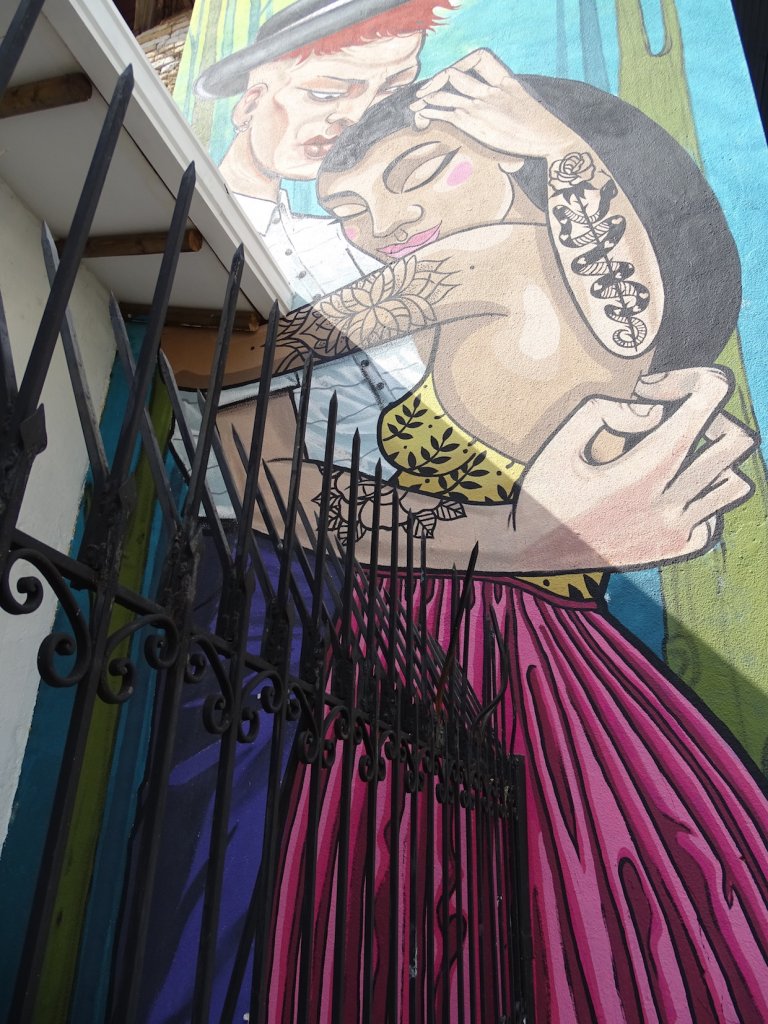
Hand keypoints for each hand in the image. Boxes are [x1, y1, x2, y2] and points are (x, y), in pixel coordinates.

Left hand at [410, 49, 578, 159]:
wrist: (550, 137)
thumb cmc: (543, 133)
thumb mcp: (526, 116)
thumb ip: (514, 125)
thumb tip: (510, 167)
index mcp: (506, 81)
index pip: (480, 57)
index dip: (463, 63)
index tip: (455, 74)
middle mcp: (491, 88)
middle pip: (455, 72)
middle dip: (437, 80)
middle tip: (426, 92)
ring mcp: (481, 103)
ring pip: (445, 90)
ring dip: (427, 96)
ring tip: (416, 104)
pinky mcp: (474, 121)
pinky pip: (444, 110)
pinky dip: (429, 111)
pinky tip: (420, 114)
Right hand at [514, 366, 757, 569]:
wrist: (530, 551)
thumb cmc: (543, 491)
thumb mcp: (561, 440)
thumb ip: (606, 410)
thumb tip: (654, 410)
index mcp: (641, 472)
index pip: (705, 407)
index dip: (696, 380)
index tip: (663, 386)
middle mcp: (667, 505)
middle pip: (735, 442)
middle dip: (713, 418)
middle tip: (676, 419)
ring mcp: (675, 532)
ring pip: (736, 483)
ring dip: (714, 461)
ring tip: (678, 456)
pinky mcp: (676, 550)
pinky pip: (716, 516)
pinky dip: (702, 498)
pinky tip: (667, 492)